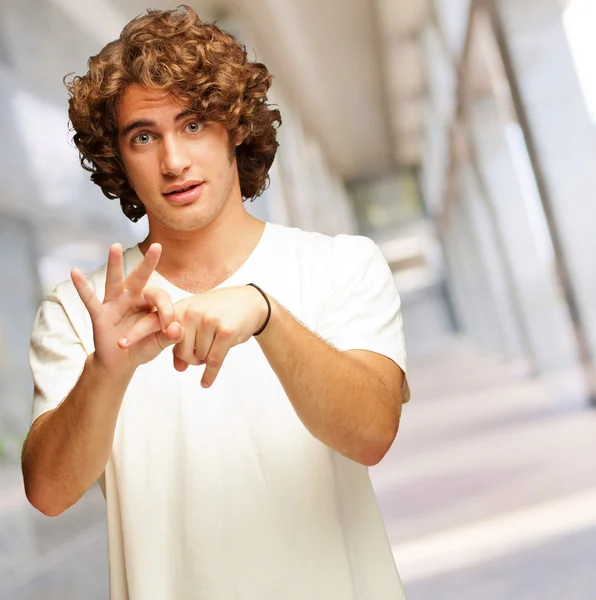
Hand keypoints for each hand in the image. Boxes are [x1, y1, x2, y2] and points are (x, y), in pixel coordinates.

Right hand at [71, 243, 184, 374]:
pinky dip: (82, 287)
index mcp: (150, 302)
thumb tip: (176, 328)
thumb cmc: (143, 347)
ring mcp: (115, 303)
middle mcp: (132, 297)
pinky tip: (75, 272)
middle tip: (157, 246)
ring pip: (115, 280)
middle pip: (141, 277)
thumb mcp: (161, 342)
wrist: (122, 363)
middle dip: (149, 262)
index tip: (168, 328)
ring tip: (115, 246)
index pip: (160, 297)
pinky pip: (90, 299)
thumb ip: (172, 336)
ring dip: (115, 264)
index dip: (167, 311)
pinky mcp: (100, 314)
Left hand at [119, 285, 268, 386]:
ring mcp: (209, 322)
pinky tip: (206, 382)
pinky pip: (213, 361)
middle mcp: (192, 313)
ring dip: (205, 359)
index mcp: (180, 309)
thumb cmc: (220, 312)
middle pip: (180, 351)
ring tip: (215, 346)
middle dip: (191, 356)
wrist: (251, 303)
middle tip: (203, 347)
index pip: (153, 322)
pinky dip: (210, 374)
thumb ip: (182, 342)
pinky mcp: (226, 332)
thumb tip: (178, 368)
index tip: (120, 345)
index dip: (136, 334)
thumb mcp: (198, 322)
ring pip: (197, 357)